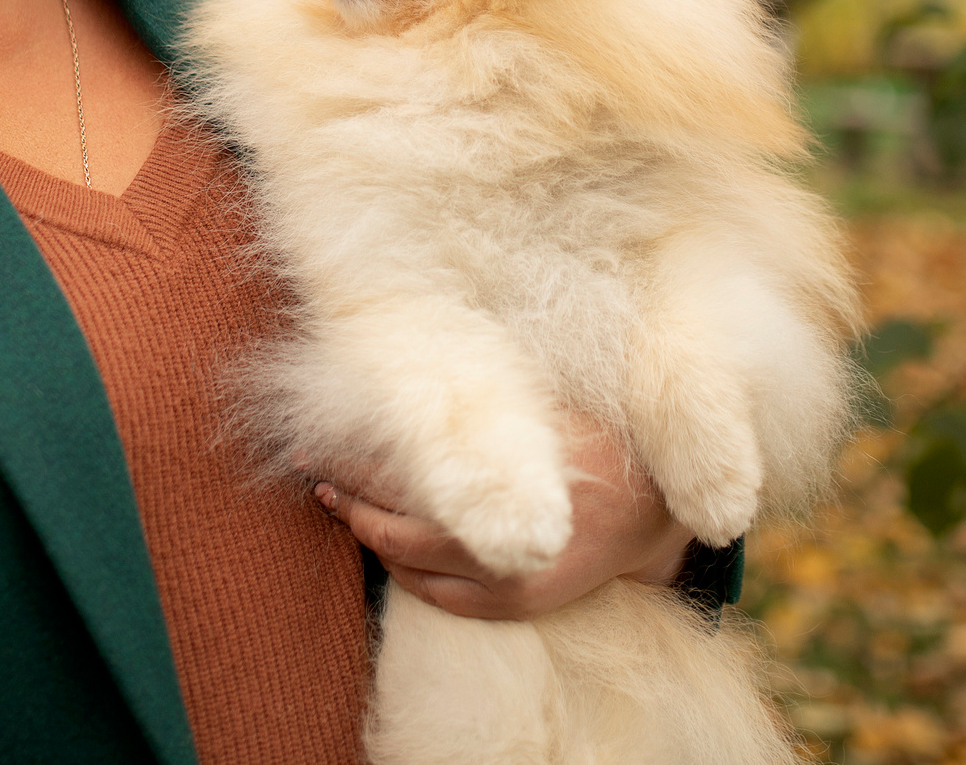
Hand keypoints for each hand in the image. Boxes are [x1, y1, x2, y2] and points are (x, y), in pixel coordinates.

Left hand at [313, 416, 695, 622]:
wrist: (652, 510)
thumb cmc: (595, 439)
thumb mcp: (542, 405)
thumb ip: (485, 397)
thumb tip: (416, 359)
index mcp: (498, 481)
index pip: (401, 470)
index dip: (351, 455)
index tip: (315, 440)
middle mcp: (496, 539)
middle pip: (391, 519)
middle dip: (345, 491)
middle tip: (313, 467)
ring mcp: (502, 579)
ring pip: (404, 562)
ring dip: (364, 529)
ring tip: (335, 500)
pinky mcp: (512, 605)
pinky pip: (434, 596)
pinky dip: (401, 568)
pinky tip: (381, 543)